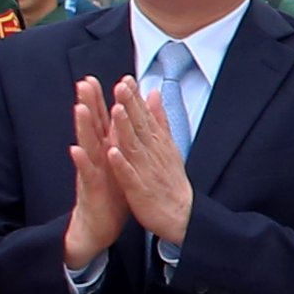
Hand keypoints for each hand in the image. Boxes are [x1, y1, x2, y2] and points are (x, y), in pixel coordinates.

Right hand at [61, 76, 132, 267]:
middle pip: (90, 127)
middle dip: (87, 104)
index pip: (100, 121)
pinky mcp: (90, 189)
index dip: (97, 100)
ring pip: (86, 145)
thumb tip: (119, 123)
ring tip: (78, 108)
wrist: (99, 227)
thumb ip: (116, 143)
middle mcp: (95, 158)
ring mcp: (91, 172)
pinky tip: (75, 150)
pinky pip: (86, 173)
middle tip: (83, 82)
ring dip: (81, 127)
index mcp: (105, 151)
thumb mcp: (116, 165)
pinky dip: (81, 161)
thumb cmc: (110, 194)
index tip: (94, 77)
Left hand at [95, 80, 197, 247]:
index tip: (126, 79)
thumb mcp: (168, 144)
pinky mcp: (139, 189)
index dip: (135, 98)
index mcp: (157, 142)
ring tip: (116, 110)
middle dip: (130, 106)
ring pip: (134, 146)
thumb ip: (159, 118)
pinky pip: (128, 175)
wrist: (181, 214)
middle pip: (140, 126)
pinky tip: (112, 152)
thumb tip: (154, 93)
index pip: (145, 116)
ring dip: (125, 129)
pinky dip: (121, 163)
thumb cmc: (170, 179)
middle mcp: (152, 153)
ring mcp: (145, 170)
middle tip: (121, 86)